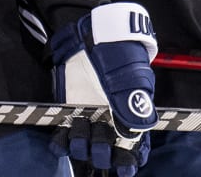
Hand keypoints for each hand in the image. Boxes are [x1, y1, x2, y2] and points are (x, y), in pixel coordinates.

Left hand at [50, 2, 157, 176]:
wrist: (91, 37)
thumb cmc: (117, 56)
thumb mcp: (133, 78)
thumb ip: (136, 106)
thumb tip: (139, 132)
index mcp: (131, 119)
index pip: (134, 152)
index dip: (128, 164)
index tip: (124, 169)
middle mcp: (109, 123)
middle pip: (106, 156)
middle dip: (102, 154)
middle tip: (100, 139)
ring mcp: (88, 119)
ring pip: (84, 150)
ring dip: (82, 146)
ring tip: (82, 125)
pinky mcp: (68, 113)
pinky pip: (62, 140)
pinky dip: (61, 144)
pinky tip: (62, 138)